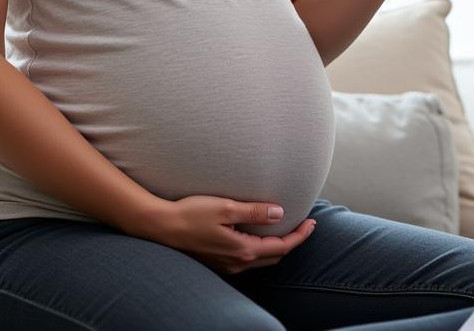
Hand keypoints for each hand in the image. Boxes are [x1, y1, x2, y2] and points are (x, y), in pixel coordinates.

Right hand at [132, 195, 316, 274]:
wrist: (161, 227)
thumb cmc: (192, 213)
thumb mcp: (226, 208)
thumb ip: (255, 211)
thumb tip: (280, 212)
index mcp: (242, 251)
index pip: (281, 247)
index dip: (300, 236)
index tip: (312, 222)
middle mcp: (237, 263)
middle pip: (275, 256)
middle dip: (292, 241)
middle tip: (304, 224)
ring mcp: (227, 265)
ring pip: (262, 260)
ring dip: (277, 246)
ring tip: (286, 227)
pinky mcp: (218, 262)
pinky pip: (248, 260)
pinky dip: (262, 249)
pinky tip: (260, 235)